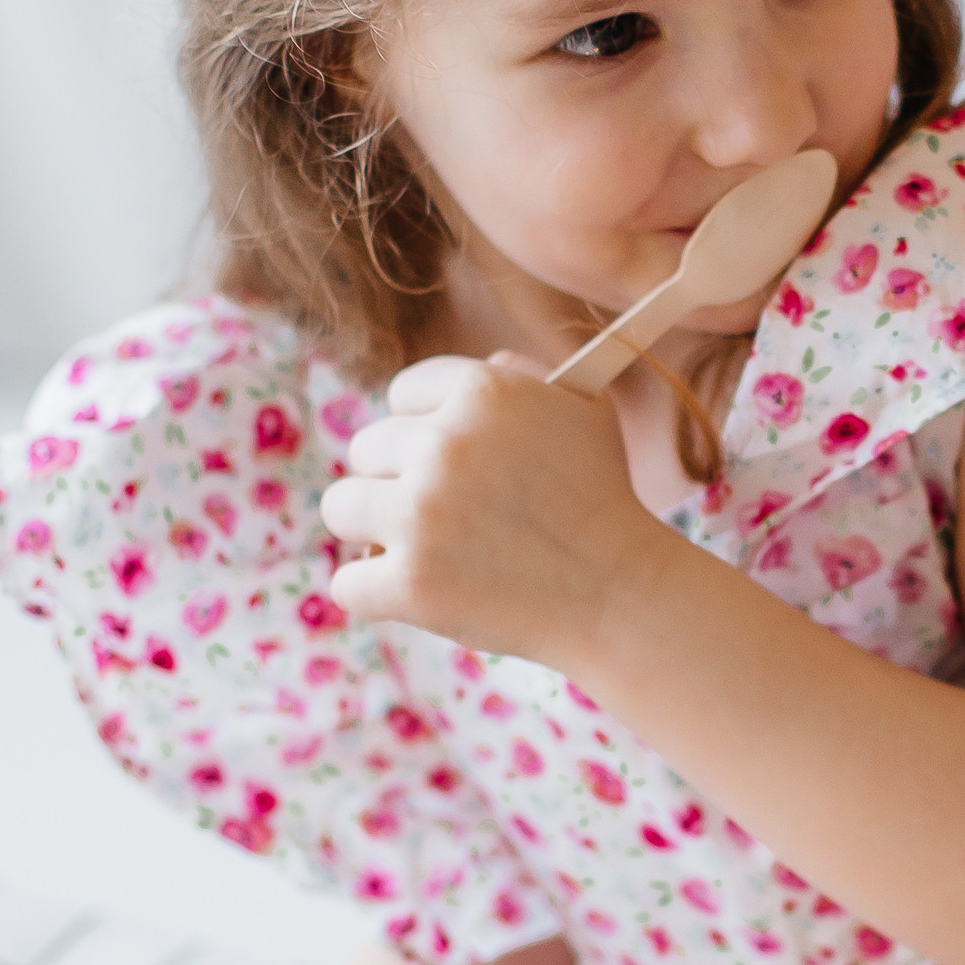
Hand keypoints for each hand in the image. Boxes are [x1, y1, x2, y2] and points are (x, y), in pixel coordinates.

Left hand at [322, 355, 665, 663]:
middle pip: (365, 449)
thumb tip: (480, 368)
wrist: (623, 596)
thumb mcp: (582, 412)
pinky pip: (346, 582)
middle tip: (447, 517)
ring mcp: (421, 514)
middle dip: (398, 482)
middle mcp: (445, 444)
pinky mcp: (410, 582)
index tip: (453, 466)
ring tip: (424, 551)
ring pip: (340, 507)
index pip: (401, 395)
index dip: (424, 433)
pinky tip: (417, 594)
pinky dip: (376, 594)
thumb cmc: (604, 502)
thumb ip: (523, 376)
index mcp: (483, 391)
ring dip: (374, 532)